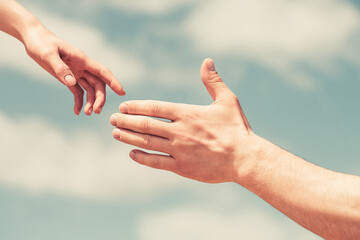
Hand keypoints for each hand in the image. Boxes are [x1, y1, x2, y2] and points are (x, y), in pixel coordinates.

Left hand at [23, 25, 124, 114]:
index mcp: (82, 59)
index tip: (122, 92)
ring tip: (86, 113)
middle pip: (98, 84)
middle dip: (99, 98)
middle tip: (95, 111)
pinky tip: (76, 111)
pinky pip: (78, 91)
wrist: (33, 39)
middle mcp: (83, 67)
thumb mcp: (48, 54)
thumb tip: (73, 82)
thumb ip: (60, 68)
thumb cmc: (41, 43)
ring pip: (90, 89)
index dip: (113, 82)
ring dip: (90, 101)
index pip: (102, 72)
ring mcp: (76, 72)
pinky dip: (79, 101)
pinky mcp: (68, 77)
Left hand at [110, 58, 259, 182]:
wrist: (244, 158)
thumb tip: (207, 61)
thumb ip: (213, 82)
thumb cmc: (237, 129)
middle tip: (112, 119)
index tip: (123, 106)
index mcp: (187, 113)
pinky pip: (156, 162)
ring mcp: (179, 150)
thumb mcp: (227, 101)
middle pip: (146, 124)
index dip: (136, 107)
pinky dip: (142, 157)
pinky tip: (131, 153)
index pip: (155, 108)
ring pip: (147, 142)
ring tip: (115, 133)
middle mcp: (179, 131)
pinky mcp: (182, 167)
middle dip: (126, 121)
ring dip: (129, 136)